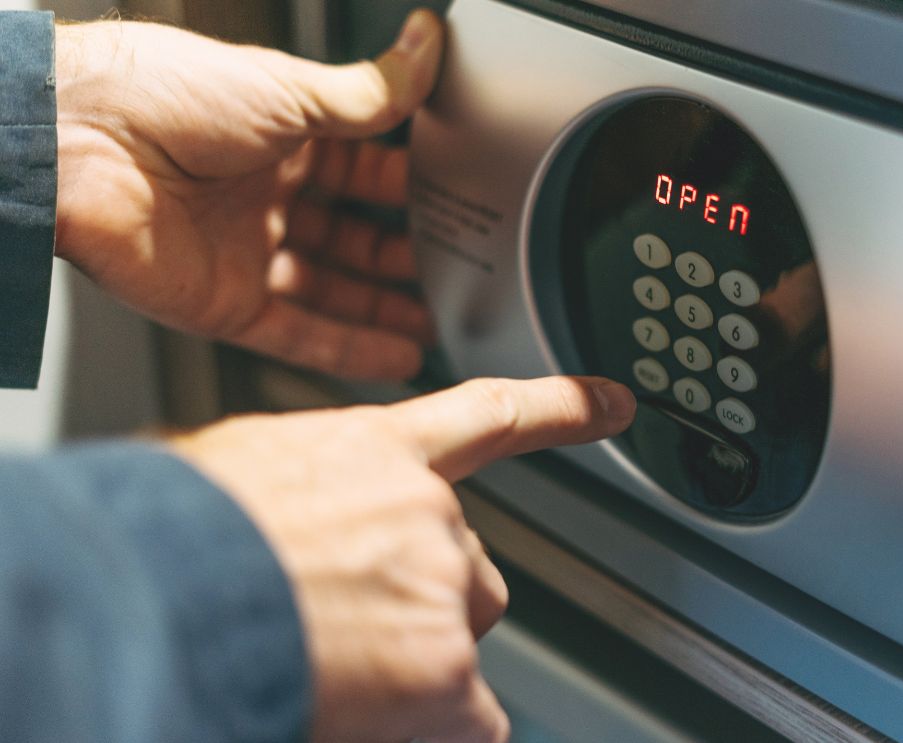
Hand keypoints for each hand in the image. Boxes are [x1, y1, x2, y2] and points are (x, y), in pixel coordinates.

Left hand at [54, 12, 443, 378]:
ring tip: (438, 324)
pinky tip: (397, 357)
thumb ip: (371, 93)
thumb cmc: (159, 95)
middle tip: (455, 270)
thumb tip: (426, 50)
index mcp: (278, 136)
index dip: (408, 188)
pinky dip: (350, 349)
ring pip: (331, 292)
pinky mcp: (224, 305)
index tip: (455, 201)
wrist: (72, 142)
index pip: (362, 170)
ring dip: (384, 310)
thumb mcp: (288, 89)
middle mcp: (261, 196)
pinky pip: (299, 335)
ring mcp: (243, 253)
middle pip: (350, 236)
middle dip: (403, 255)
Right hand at [170, 376, 637, 742]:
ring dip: (414, 663)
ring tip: (333, 661)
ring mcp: (445, 591)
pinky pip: (467, 717)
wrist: (155, 597)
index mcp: (378, 453)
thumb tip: (311, 522)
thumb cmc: (179, 535)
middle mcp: (429, 515)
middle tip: (349, 621)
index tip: (616, 402)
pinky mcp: (447, 672)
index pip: (492, 417)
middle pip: (469, 568)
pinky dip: (426, 724)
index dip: (563, 406)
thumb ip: (314, 488)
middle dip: (423, 601)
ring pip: (458, 640)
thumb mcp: (244, 471)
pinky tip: (363, 708)